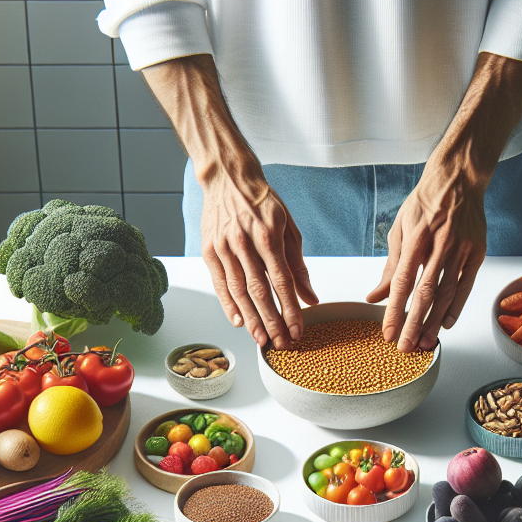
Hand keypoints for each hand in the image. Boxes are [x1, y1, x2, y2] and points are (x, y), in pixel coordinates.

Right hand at [139, 54, 317, 349]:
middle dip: (273, 321)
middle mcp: (244, 243)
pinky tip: (239, 322)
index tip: (298, 329)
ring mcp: (224, 247)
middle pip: (260, 291)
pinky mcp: (209, 250)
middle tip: (282, 343)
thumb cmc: (263, 203)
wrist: (228, 178)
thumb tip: (311, 298)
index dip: (291, 309)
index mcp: (268, 236)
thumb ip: (299, 266)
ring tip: (262, 340)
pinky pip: (220, 283)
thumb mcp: (289, 228)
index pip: (282, 281)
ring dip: (252, 319)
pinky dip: (229, 305)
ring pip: (239, 291)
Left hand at [366, 52, 521, 351]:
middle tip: (406, 347)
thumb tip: (374, 297)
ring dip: (436, 321)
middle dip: (414, 323)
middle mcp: (440, 245)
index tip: (388, 332)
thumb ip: (389, 267)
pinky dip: (456, 307)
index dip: (395, 310)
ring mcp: (461, 249)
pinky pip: (466, 285)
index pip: (402, 282)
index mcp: (416, 238)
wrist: (458, 179)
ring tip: (426, 343)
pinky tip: (447, 324)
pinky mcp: (477, 252)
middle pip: (425, 293)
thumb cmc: (425, 203)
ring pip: (447, 293)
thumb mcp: (400, 230)